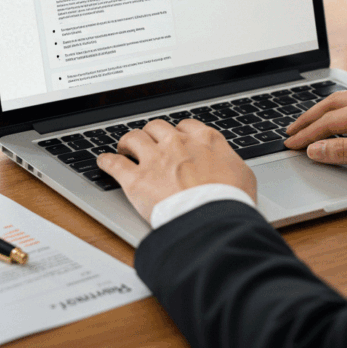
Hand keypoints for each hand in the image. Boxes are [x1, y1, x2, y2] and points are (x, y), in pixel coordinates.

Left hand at [96, 119, 256, 221]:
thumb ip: (230, 163)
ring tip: (125, 148)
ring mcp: (155, 159)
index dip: (177, 133)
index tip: (175, 140)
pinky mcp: (136, 179)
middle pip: (156, 127)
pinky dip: (107, 161)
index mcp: (204, 140)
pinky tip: (104, 161)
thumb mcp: (242, 175)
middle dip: (151, 134)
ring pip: (133, 138)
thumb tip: (229, 165)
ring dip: (127, 142)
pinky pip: (114, 163)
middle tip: (149, 143)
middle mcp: (177, 144)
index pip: (185, 126)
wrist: (212, 220)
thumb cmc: (230, 201)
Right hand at [284, 88, 346, 178]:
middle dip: (310, 117)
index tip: (291, 144)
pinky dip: (345, 110)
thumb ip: (346, 152)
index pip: (330, 121)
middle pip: (334, 103)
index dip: (308, 134)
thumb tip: (316, 150)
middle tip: (291, 131)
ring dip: (327, 111)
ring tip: (312, 123)